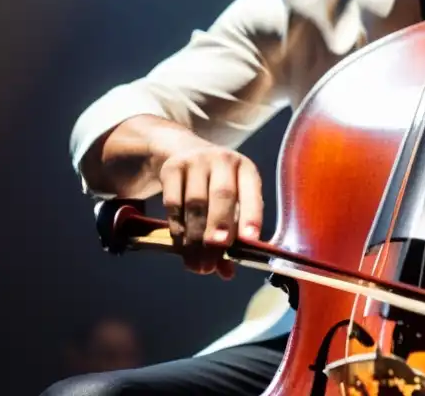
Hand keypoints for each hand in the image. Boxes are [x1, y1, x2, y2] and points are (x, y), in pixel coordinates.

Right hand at [158, 138, 263, 280]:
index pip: (252, 192)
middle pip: (222, 196)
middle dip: (218, 229)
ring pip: (195, 202)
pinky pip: (173, 203)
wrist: (185, 152)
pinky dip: (178, 229)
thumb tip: (227, 273)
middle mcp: (224, 160)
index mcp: (246, 169)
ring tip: (197, 264)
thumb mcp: (230, 203)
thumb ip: (231, 236)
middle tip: (213, 260)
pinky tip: (181, 246)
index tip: (250, 241)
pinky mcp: (172, 167)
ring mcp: (197, 161)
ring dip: (195, 238)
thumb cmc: (215, 185)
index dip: (252, 216)